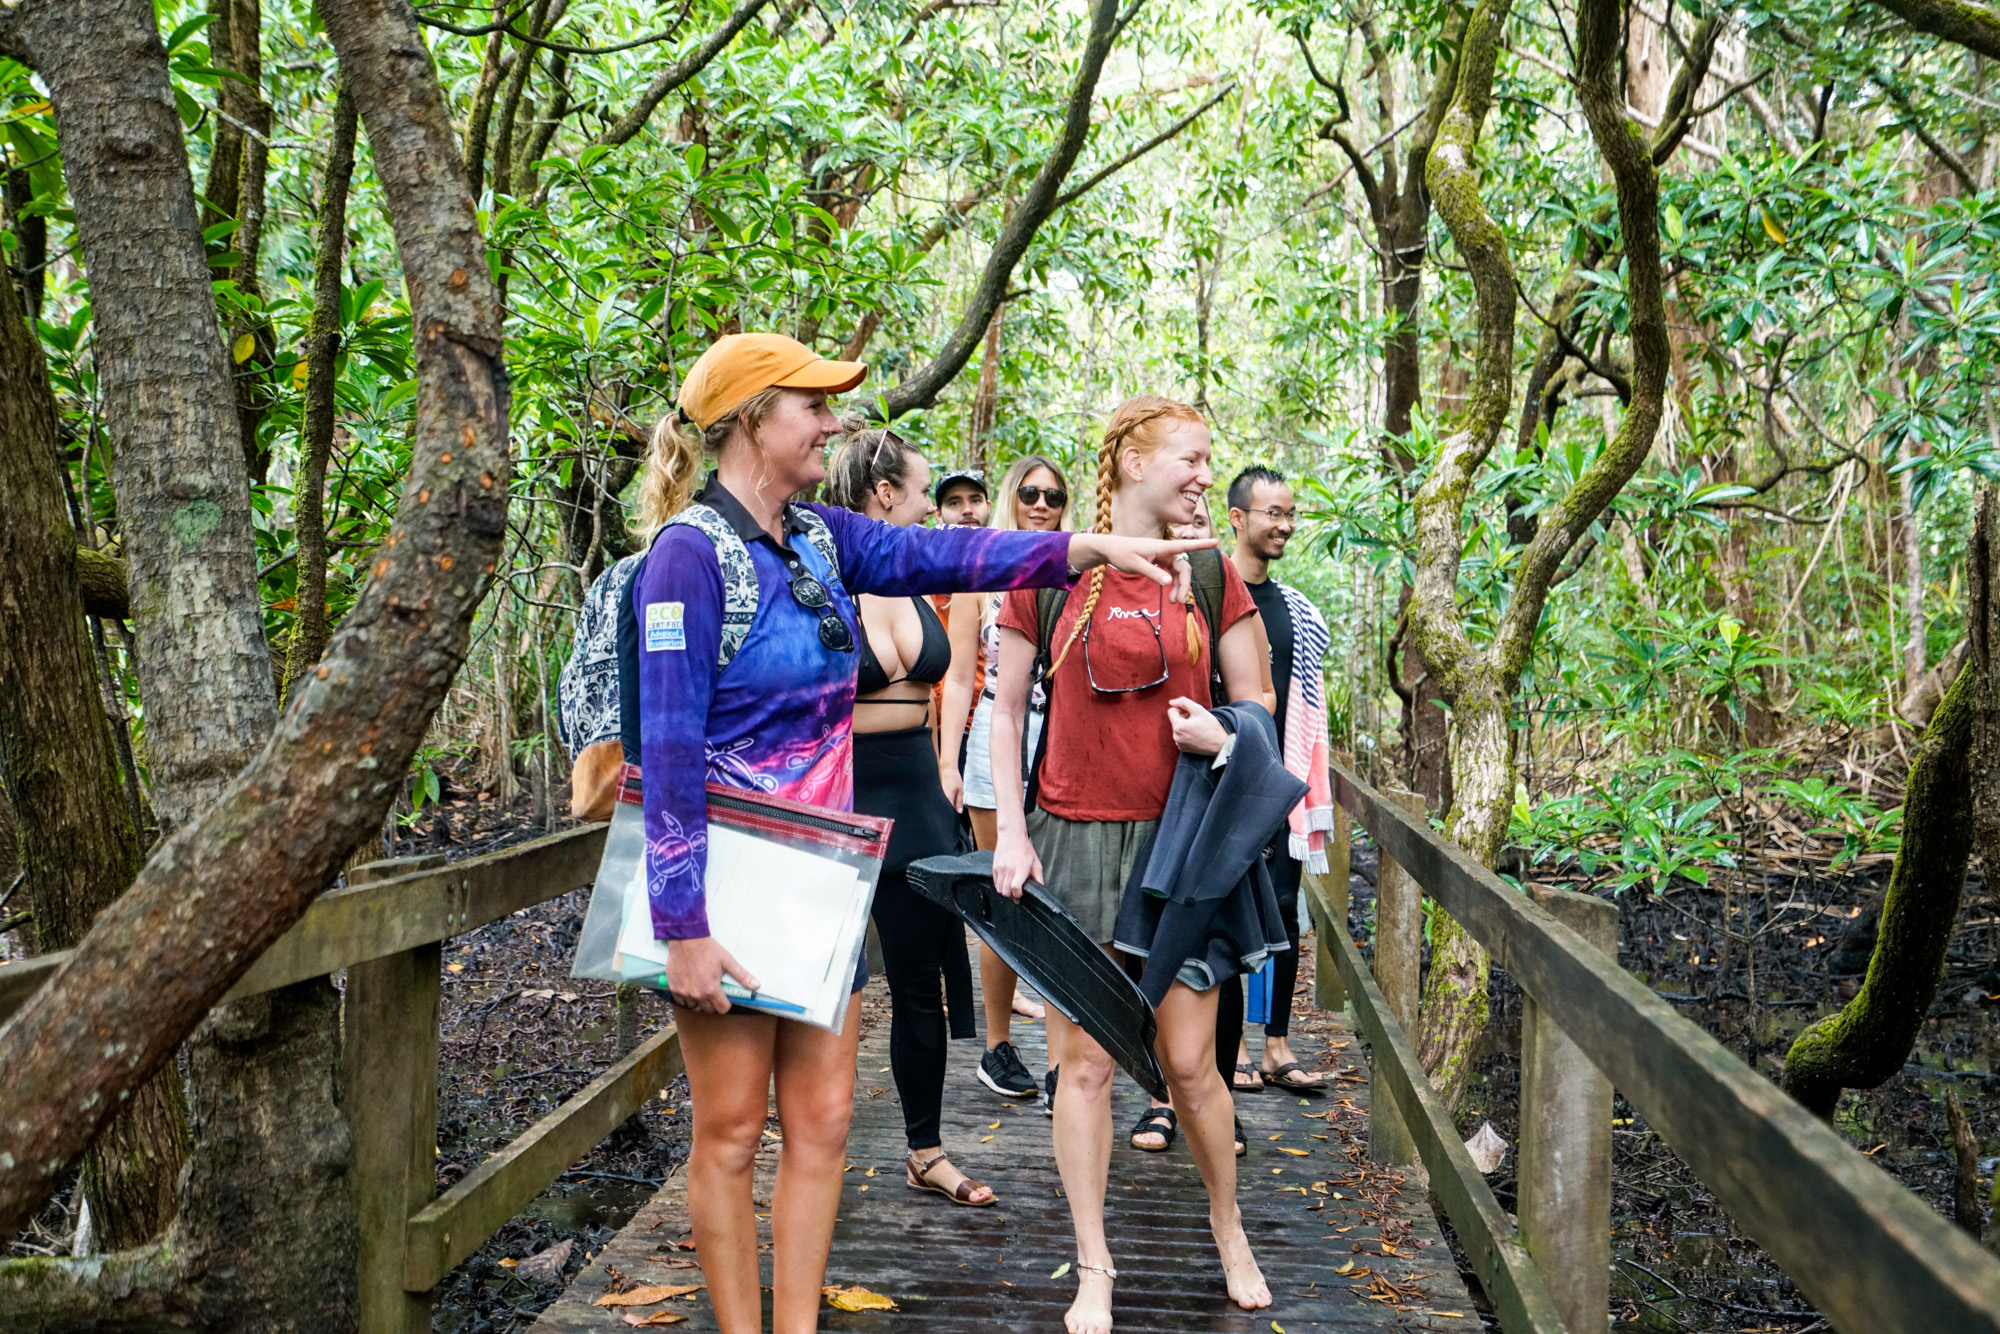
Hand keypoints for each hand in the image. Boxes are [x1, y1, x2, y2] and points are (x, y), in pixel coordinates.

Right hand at [664, 934, 760, 1013]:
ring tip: (702, 990)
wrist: (686, 939)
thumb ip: (741, 975)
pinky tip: (690, 988)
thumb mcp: (727, 960)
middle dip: (713, 1003)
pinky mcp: (674, 988)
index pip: (722, 1009)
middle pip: (708, 1010)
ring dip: (699, 1002)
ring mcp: (684, 992)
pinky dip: (686, 998)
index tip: (724, 998)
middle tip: (713, 991)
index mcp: (711, 989)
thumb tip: (756, 985)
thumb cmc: (708, 949)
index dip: (725, 1004)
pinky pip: (681, 1002)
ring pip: (694, 1007)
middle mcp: (697, 994)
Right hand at [939, 761, 964, 811]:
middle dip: (949, 810)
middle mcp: (941, 797)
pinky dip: (943, 800)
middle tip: (953, 807)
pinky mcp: (936, 792)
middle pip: (944, 808)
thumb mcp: (960, 790)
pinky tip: (946, 796)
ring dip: (945, 804)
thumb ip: (959, 802)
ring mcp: (937, 794)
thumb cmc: (954, 778)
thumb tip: (959, 811)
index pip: (949, 810)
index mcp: (948, 797)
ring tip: (950, 799)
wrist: (947, 768)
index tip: (955, 814)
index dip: (952, 813)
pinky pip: (939, 799)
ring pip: (941, 804)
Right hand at [991, 826, 1044, 900]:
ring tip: (1010, 889)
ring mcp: (1000, 868)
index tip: (1021, 894)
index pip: (1015, 888)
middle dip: (1011, 896)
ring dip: (1005, 892)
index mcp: (1021, 869)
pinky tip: (1005, 883)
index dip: (1018, 894)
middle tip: (1016, 894)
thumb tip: (1040, 888)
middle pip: (1006, 891)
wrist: (1011, 836)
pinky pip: (995, 883)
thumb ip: (1038, 876)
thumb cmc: (1024, 848)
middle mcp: (1009, 870)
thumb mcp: (1035, 862)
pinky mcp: (994, 867)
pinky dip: (999, 886)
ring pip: (999, 889)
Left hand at [1067, 533, 1215, 588]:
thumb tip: (1168, 583)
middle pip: (1183, 566)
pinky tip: (1169, 596)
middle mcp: (1165, 551)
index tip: (1216, 542)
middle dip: (1184, 584)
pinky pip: (1171, 574)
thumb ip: (1152, 573)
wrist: (1110, 550)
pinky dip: (1172, 584)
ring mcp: (1163, 557)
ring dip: (1178, 587)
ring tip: (1173, 602)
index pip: (1185, 545)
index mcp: (1162, 547)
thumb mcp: (1135, 565)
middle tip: (1178, 601)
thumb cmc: (1122, 554)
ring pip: (1178, 572)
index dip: (1202, 545)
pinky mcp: (1159, 562)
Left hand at [1168, 696, 1228, 754]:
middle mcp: (1176, 737)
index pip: (1171, 711)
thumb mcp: (1198, 710)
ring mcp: (1179, 743)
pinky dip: (1186, 733)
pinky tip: (1196, 734)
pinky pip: (1180, 736)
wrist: (1220, 743)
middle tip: (1196, 720)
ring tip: (1197, 727)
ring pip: (1177, 728)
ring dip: (1185, 725)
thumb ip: (1183, 702)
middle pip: (1174, 720)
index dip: (1181, 709)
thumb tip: (1171, 702)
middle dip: (1183, 717)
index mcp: (1178, 727)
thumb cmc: (1211, 726)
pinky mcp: (1182, 748)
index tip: (1191, 712)